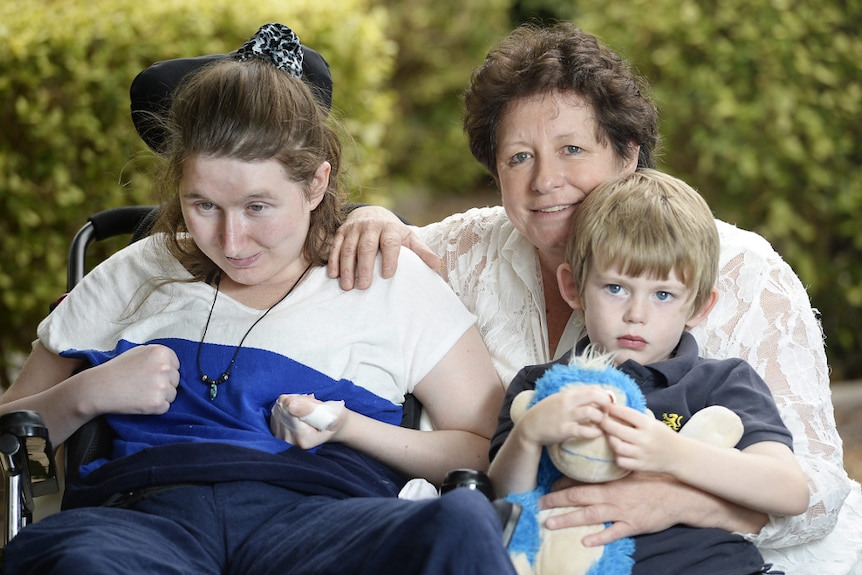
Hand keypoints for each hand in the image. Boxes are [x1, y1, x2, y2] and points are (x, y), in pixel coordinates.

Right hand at [87, 344, 178, 415]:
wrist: (100, 387)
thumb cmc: (117, 369)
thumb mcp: (138, 352)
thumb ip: (157, 355)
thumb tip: (172, 364)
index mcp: (161, 352)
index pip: (175, 366)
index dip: (163, 372)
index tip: (149, 374)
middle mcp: (165, 367)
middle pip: (175, 380)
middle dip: (163, 384)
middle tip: (143, 384)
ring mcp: (162, 386)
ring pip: (172, 394)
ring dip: (160, 396)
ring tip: (140, 392)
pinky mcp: (157, 403)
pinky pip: (165, 407)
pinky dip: (155, 407)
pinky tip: (140, 401)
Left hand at [270, 394, 345, 448]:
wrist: (330, 427)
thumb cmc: (333, 420)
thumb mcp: (331, 412)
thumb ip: (310, 409)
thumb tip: (290, 405)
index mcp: (303, 440)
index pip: (291, 410)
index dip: (302, 401)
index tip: (315, 405)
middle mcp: (289, 441)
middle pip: (284, 407)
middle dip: (298, 400)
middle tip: (312, 406)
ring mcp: (280, 437)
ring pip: (280, 406)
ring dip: (293, 401)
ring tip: (306, 409)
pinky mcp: (275, 430)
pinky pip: (276, 407)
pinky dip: (287, 404)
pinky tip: (297, 410)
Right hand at [327, 206, 441, 289]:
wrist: (372, 213)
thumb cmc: (394, 232)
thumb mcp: (409, 238)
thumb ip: (422, 251)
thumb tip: (438, 265)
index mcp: (390, 228)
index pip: (389, 243)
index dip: (389, 258)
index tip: (388, 275)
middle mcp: (371, 226)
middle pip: (366, 247)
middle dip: (364, 267)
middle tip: (364, 287)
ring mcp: (354, 228)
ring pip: (348, 248)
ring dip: (347, 268)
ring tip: (347, 286)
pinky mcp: (341, 231)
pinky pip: (335, 246)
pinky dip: (333, 261)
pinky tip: (334, 275)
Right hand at [520, 386, 611, 445]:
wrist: (529, 427)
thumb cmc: (547, 413)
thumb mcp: (560, 399)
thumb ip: (576, 396)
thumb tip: (596, 394)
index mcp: (568, 393)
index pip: (592, 388)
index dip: (605, 395)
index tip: (609, 402)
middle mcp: (567, 402)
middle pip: (594, 396)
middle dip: (607, 403)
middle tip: (609, 412)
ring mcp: (566, 416)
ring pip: (591, 413)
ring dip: (601, 418)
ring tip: (602, 423)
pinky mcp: (564, 430)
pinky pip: (584, 431)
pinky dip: (594, 432)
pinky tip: (597, 434)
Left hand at [538, 471, 766, 545]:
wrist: (681, 494)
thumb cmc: (657, 478)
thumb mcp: (635, 468)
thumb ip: (616, 465)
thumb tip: (603, 453)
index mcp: (611, 481)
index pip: (582, 482)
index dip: (563, 485)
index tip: (548, 487)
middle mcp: (612, 496)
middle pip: (578, 499)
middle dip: (556, 502)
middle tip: (539, 505)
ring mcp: (621, 512)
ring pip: (589, 517)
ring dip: (567, 521)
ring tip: (549, 524)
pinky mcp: (632, 526)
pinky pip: (612, 533)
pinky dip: (598, 537)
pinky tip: (584, 541)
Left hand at [602, 404, 677, 472]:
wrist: (679, 455)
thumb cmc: (662, 436)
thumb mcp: (653, 422)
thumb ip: (636, 416)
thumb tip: (614, 407)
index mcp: (649, 425)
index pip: (627, 413)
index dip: (613, 409)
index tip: (606, 407)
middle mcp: (645, 439)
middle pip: (617, 430)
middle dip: (605, 423)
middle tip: (599, 420)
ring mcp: (642, 454)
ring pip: (617, 446)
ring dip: (611, 440)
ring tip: (609, 436)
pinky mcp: (640, 466)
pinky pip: (621, 461)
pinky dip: (617, 456)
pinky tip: (619, 451)